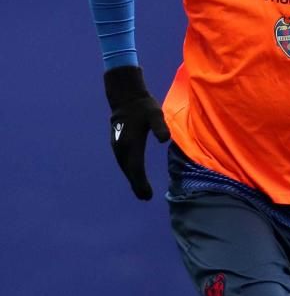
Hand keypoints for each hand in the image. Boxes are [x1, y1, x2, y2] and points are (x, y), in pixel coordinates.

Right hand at [103, 66, 170, 199]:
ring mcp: (117, 147)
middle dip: (137, 185)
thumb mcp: (155, 114)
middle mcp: (121, 148)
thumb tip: (164, 139)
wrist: (126, 98)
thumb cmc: (143, 106)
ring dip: (133, 179)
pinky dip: (130, 171)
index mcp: (131, 144)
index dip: (141, 183)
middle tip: (145, 197)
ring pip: (125, 167)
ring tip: (141, 191)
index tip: (147, 195)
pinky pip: (124, 162)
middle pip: (130, 171)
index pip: (136, 168)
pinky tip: (135, 174)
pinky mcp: (117, 144)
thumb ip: (160, 126)